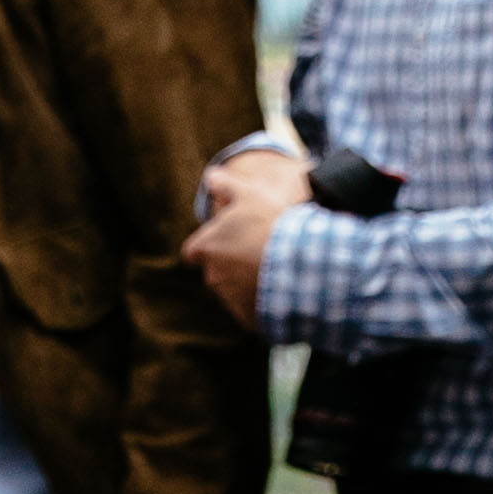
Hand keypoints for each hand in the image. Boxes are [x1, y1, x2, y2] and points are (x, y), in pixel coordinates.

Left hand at [183, 142, 303, 323]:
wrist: (300, 262)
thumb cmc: (271, 224)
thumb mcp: (249, 195)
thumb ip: (226, 185)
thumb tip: (211, 175)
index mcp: (205, 249)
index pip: (193, 252)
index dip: (207, 247)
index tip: (226, 242)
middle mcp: (212, 277)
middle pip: (216, 271)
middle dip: (231, 264)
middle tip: (258, 252)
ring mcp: (229, 299)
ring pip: (234, 291)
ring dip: (247, 282)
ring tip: (275, 268)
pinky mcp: (248, 318)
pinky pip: (252, 310)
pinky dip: (262, 302)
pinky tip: (282, 288)